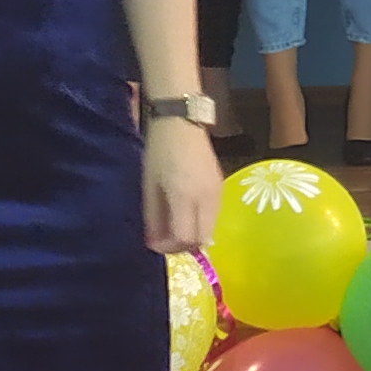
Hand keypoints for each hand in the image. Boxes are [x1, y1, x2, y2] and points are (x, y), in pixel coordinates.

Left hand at [143, 116, 220, 252]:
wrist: (182, 122)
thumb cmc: (159, 152)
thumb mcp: (149, 186)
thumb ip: (153, 218)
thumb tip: (153, 244)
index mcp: (185, 197)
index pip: (184, 238)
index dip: (168, 248)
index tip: (154, 243)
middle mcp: (206, 199)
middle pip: (201, 240)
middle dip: (181, 246)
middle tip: (164, 240)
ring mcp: (218, 194)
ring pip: (210, 230)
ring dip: (192, 236)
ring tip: (173, 226)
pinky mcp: (221, 188)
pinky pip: (213, 217)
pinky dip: (200, 224)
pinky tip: (185, 213)